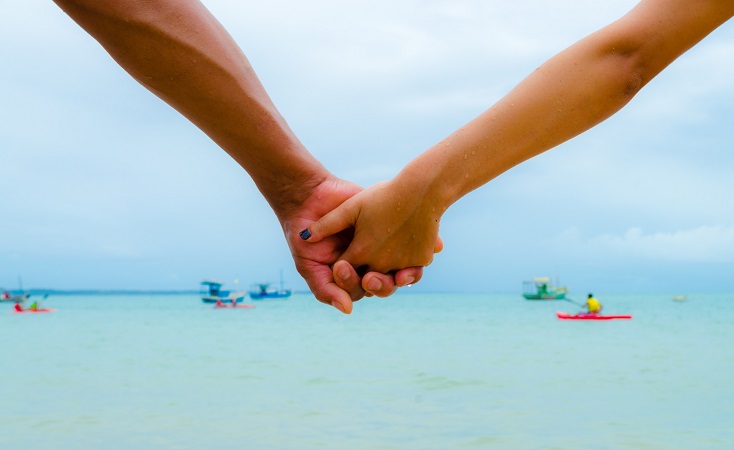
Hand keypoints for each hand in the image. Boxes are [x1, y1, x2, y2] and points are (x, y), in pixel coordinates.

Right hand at [279, 176, 423, 313]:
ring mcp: (382, 247)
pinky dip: (421, 252)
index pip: (362, 290)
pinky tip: (423, 254)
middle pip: (384, 285)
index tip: (341, 267)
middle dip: (381, 285)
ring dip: (402, 276)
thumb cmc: (303, 236)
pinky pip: (411, 245)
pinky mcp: (391, 228)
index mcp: (351, 276)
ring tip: (399, 274)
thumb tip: (347, 310)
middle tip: (370, 276)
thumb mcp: (308, 265)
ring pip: (400, 269)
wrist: (307, 198)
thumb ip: (325, 289)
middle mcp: (368, 264)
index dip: (354, 285)